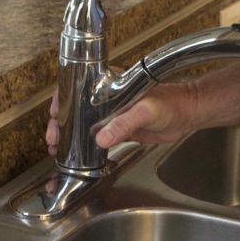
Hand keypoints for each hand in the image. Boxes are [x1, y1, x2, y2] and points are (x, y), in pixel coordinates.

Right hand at [44, 83, 201, 156]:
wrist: (187, 115)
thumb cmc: (171, 103)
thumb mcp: (145, 110)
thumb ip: (124, 124)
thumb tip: (102, 138)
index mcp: (109, 86)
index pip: (77, 88)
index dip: (61, 101)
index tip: (53, 114)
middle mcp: (106, 100)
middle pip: (74, 109)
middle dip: (59, 123)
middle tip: (53, 139)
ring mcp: (111, 115)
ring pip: (82, 124)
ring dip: (69, 136)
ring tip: (58, 148)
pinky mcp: (119, 130)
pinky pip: (97, 137)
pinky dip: (85, 146)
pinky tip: (77, 154)